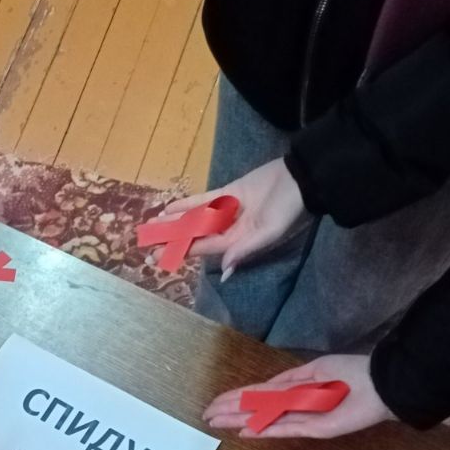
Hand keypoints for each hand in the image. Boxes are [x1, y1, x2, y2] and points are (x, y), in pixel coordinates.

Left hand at [155, 157, 306, 278]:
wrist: (301, 178)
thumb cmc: (288, 208)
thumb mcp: (269, 232)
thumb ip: (244, 249)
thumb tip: (226, 271)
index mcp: (238, 241)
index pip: (204, 248)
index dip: (182, 252)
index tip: (160, 257)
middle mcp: (230, 228)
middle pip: (196, 235)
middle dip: (173, 239)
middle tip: (147, 244)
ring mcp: (228, 209)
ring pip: (196, 217)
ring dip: (176, 221)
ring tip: (154, 225)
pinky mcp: (229, 192)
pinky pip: (204, 200)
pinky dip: (188, 203)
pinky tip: (171, 208)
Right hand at [204, 354, 395, 438]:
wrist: (378, 387)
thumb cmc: (349, 373)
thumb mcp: (315, 370)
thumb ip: (288, 382)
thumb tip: (262, 390)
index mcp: (292, 387)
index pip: (256, 393)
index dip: (234, 397)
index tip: (213, 402)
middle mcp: (291, 404)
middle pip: (254, 407)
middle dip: (229, 411)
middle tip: (205, 417)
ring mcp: (300, 417)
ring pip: (262, 419)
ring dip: (239, 421)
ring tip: (216, 425)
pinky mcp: (312, 429)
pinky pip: (282, 429)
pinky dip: (263, 431)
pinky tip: (245, 433)